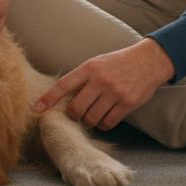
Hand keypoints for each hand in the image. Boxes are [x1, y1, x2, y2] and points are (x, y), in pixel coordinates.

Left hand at [32, 38, 174, 130]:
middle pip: (76, 108)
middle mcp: (100, 80)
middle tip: (77, 114)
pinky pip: (108, 123)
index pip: (63, 85)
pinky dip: (104, 124)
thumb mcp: (98, 63)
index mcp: (90, 68)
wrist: (149, 60)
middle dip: (73, 115)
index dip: (48, 99)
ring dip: (90, 121)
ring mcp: (114, 92)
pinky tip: (106, 117)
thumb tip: (63, 98)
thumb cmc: (119, 62)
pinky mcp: (127, 104)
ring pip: (91, 119)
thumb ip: (82, 78)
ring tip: (94, 113)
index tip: (37, 109)